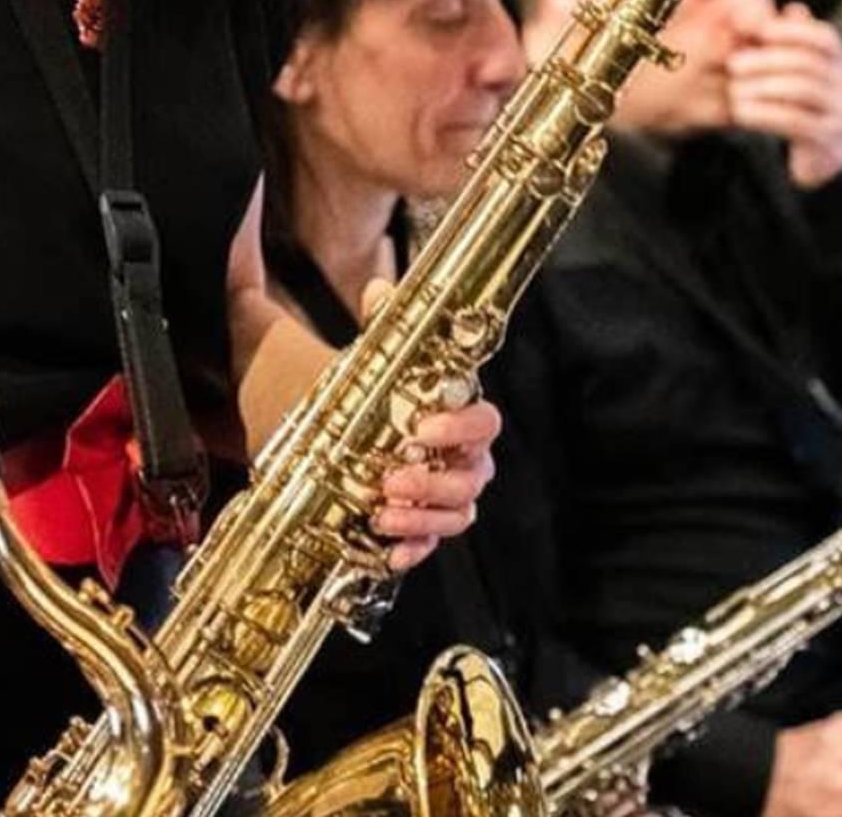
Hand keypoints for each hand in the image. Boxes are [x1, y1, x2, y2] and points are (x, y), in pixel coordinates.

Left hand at [361, 280, 498, 571]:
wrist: (356, 432)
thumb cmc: (382, 398)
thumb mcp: (377, 361)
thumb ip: (384, 327)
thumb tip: (382, 289)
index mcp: (461, 418)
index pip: (485, 423)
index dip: (461, 427)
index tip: (424, 428)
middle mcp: (465, 460)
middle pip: (472, 477)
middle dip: (434, 482)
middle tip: (392, 477)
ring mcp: (447, 495)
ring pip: (457, 515)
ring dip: (422, 518)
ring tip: (382, 514)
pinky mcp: (426, 525)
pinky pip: (432, 544)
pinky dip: (414, 551)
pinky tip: (390, 552)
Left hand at [727, 2, 841, 187]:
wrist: (820, 157)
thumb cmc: (802, 107)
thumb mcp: (796, 73)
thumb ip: (789, 43)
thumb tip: (787, 8)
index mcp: (840, 62)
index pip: (824, 38)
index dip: (791, 31)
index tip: (758, 31)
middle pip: (809, 63)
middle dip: (766, 60)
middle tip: (732, 64)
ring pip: (803, 90)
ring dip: (762, 87)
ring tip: (733, 90)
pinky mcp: (831, 140)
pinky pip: (797, 122)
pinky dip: (765, 114)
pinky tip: (741, 113)